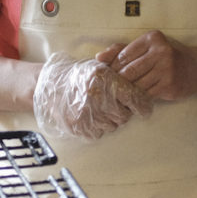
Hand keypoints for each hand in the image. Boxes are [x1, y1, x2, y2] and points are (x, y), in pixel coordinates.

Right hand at [33, 53, 152, 140]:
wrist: (52, 85)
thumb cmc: (81, 75)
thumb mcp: (102, 64)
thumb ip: (121, 64)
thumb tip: (141, 76)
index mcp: (104, 79)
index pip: (133, 97)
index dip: (142, 104)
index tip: (144, 107)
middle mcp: (96, 97)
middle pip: (124, 115)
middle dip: (123, 111)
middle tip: (115, 104)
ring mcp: (87, 115)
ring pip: (112, 126)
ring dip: (110, 119)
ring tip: (101, 108)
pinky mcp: (79, 127)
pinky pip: (99, 133)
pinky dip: (98, 127)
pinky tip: (92, 116)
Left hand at [98, 31, 196, 101]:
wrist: (195, 69)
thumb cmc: (166, 56)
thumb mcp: (147, 47)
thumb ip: (123, 50)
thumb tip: (99, 58)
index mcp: (153, 38)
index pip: (124, 54)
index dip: (113, 67)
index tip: (109, 74)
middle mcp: (161, 52)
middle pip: (129, 71)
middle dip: (119, 81)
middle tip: (111, 87)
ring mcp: (166, 70)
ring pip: (137, 85)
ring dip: (127, 91)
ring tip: (121, 94)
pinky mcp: (169, 86)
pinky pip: (146, 94)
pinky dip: (138, 98)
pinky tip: (134, 99)